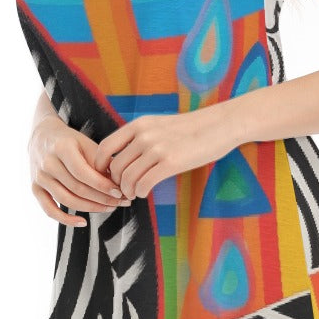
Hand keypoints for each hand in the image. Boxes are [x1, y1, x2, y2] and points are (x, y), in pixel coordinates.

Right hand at [29, 116, 132, 226]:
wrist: (43, 137)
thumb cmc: (71, 141)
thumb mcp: (87, 144)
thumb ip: (101, 162)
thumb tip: (120, 185)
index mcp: (61, 148)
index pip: (83, 172)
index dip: (102, 185)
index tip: (120, 192)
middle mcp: (47, 163)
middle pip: (76, 188)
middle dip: (102, 198)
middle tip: (121, 202)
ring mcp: (39, 177)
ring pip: (66, 200)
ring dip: (90, 208)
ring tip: (109, 208)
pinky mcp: (35, 189)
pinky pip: (49, 210)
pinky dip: (65, 219)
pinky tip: (83, 223)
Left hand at [92, 108, 236, 200]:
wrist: (219, 125)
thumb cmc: (190, 129)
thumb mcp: (159, 125)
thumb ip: (140, 137)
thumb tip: (122, 158)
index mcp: (139, 125)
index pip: (105, 147)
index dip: (99, 166)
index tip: (106, 176)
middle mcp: (144, 135)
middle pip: (116, 167)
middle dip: (116, 183)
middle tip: (123, 190)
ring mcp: (157, 148)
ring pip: (128, 178)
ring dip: (128, 191)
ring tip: (134, 193)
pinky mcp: (171, 162)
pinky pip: (144, 184)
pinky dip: (140, 192)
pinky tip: (144, 193)